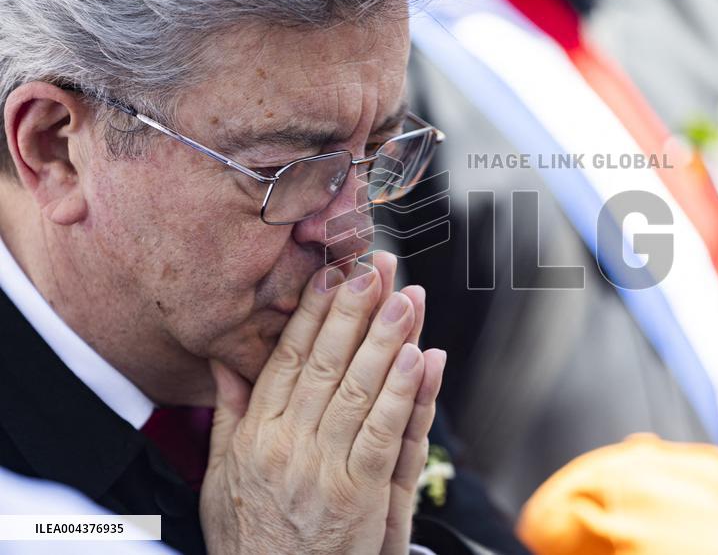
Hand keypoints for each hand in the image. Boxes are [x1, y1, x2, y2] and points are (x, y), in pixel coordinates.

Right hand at [199, 252, 445, 554]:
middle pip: (325, 364)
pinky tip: (419, 357)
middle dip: (352, 311)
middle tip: (374, 268)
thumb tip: (223, 361)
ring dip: (385, 340)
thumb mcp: (220, 476)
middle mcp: (286, 444)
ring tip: (405, 297)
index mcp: (254, 434)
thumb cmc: (250, 535)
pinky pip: (383, 435)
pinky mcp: (356, 496)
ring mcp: (322, 469)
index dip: (312, 315)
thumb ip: (228, 414)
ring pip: (358, 390)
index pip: (287, 359)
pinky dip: (403, 394)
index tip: (331, 275)